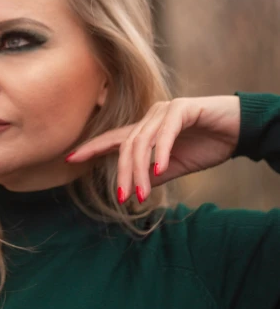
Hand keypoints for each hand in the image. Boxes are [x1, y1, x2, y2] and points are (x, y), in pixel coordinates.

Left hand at [65, 95, 240, 203]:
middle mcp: (151, 116)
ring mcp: (165, 111)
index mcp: (146, 129)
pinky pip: (166, 132)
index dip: (91, 147)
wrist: (239, 129)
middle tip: (124, 199)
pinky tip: (160, 169)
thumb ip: (155, 173)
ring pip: (142, 142)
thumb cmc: (207, 144)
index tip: (69, 158)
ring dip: (140, 171)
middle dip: (123, 174)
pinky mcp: (183, 109)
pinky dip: (161, 152)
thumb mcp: (177, 166)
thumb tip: (137, 186)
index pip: (114, 139)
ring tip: (142, 194)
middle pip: (126, 146)